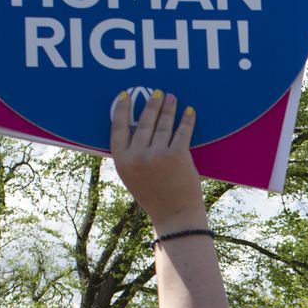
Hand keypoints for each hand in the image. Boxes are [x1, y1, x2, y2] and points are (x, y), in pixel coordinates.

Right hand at [109, 89, 201, 230]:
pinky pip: (182, 132)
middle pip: (144, 122)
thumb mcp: (132, 177)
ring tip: (172, 98)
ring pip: (163, 124)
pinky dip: (187, 120)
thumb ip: (131, 155)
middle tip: (157, 92)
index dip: (121, 110)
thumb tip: (136, 127)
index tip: (125, 96)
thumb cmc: (153, 196)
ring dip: (169, 108)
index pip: (118, 128)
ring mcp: (157, 154)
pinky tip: (189, 112)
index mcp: (122, 161)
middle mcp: (137, 156)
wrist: (174, 215)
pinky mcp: (177, 155)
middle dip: (151, 104)